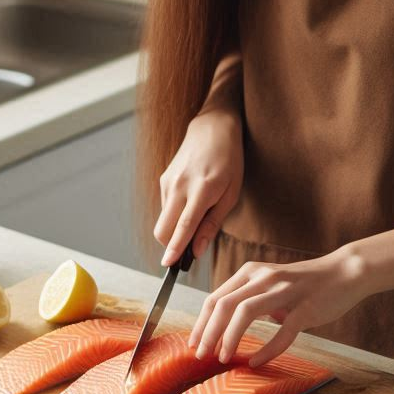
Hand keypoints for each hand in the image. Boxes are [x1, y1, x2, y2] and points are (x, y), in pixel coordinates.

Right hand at [153, 109, 243, 267]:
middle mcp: (180, 186)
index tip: (169, 266)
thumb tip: (198, 249)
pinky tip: (190, 204)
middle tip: (188, 250)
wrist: (212, 128)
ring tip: (196, 219)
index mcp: (202, 190)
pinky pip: (165, 207)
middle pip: (163, 229)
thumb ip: (212, 223)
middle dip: (171, 245)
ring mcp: (168, 181)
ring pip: (162, 220)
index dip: (175, 248)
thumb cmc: (229, 161)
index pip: (183, 226)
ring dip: (174, 230)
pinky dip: (174, 215)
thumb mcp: (231, 193)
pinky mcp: (163, 179)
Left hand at [188, 248, 366, 367]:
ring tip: (223, 358)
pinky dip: (267, 349)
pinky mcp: (305, 307)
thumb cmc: (304, 283)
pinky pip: (282, 331)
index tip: (193, 343)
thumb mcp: (269, 284)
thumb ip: (249, 299)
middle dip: (208, 332)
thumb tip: (225, 327)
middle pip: (224, 304)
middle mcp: (262, 277)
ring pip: (245, 313)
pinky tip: (257, 362)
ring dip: (230, 338)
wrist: (344, 273)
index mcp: (250, 272)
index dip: (201, 322)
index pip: (215, 298)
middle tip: (201, 355)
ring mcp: (283, 291)